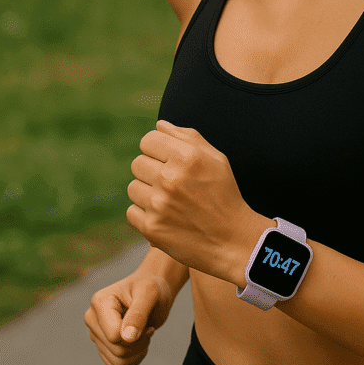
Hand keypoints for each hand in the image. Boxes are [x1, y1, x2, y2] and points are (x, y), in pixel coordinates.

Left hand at [126, 119, 256, 280]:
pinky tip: (164, 216)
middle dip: (152, 170)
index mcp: (187, 156)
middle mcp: (170, 178)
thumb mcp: (216, 159)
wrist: (232, 240)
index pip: (148, 140)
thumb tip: (159, 125)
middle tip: (171, 184)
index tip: (168, 160)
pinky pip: (132, 211)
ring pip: (133, 187)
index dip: (157, 149)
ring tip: (169, 201)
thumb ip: (187, 137)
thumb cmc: (224, 194)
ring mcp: (158, 204)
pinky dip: (145, 214)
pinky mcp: (151, 227)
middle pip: (138, 163)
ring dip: (147, 192)